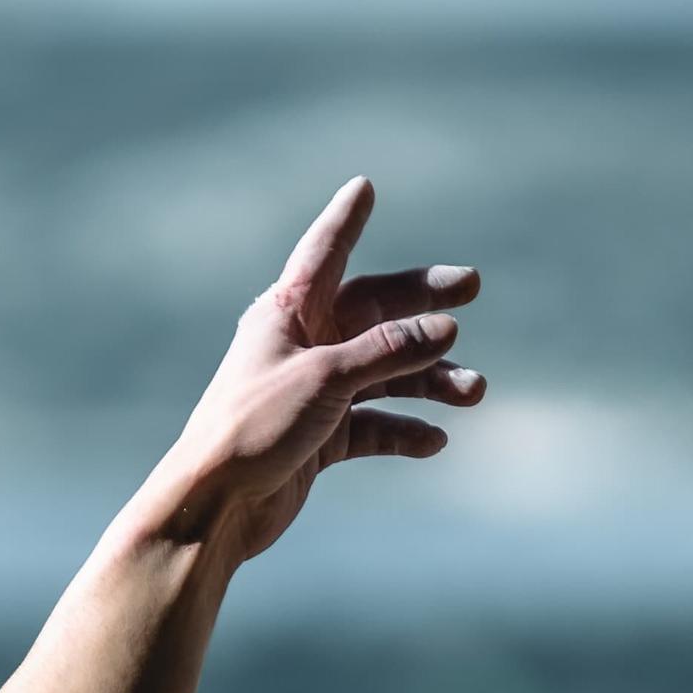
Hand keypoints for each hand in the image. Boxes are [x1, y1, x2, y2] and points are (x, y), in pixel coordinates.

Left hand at [145, 180, 483, 564]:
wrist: (218, 505)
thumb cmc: (256, 427)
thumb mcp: (328, 377)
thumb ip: (388, 350)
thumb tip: (445, 328)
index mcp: (288, 312)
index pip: (325, 252)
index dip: (347, 219)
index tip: (364, 187)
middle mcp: (303, 345)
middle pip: (374, 311)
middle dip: (423, 302)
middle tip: (472, 286)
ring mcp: (314, 392)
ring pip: (384, 374)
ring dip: (429, 380)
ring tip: (474, 391)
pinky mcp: (321, 438)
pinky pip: (373, 426)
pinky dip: (403, 431)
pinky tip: (433, 440)